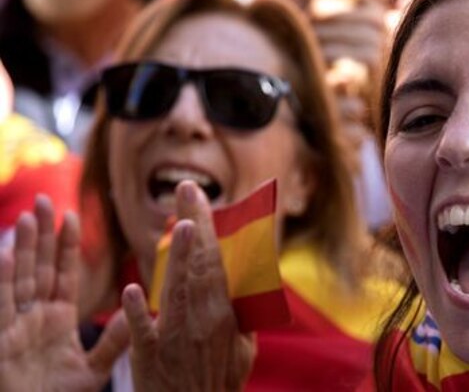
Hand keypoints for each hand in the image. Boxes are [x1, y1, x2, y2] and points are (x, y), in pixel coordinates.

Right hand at [0, 195, 128, 390]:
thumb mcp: (94, 370)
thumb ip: (114, 341)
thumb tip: (139, 311)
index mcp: (57, 320)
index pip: (62, 274)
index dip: (65, 246)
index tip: (70, 216)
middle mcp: (34, 318)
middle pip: (38, 268)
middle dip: (41, 236)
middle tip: (45, 200)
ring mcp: (14, 328)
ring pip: (18, 280)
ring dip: (22, 250)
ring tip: (28, 217)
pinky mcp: (1, 341)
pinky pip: (1, 307)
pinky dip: (3, 282)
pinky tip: (6, 256)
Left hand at [121, 181, 255, 390]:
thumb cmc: (219, 381)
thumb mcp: (244, 348)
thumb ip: (240, 311)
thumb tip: (241, 275)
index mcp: (225, 316)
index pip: (218, 262)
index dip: (211, 228)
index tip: (202, 198)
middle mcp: (202, 321)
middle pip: (199, 265)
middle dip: (194, 223)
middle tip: (187, 189)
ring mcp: (176, 337)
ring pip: (176, 289)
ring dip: (177, 256)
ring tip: (177, 221)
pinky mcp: (150, 355)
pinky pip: (142, 330)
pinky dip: (138, 311)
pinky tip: (132, 290)